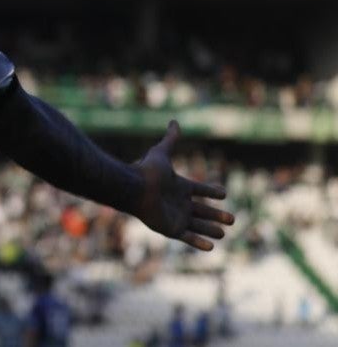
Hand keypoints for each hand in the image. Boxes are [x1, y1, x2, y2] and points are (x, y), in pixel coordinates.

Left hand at [132, 120, 234, 250]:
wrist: (135, 188)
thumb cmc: (148, 171)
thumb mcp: (161, 152)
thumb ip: (170, 140)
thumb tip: (174, 122)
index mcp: (179, 187)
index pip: (200, 190)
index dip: (212, 191)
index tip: (224, 192)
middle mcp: (179, 203)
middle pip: (202, 210)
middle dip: (217, 215)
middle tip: (232, 219)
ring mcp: (176, 217)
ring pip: (198, 225)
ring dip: (211, 230)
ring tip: (224, 233)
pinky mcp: (171, 229)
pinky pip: (188, 238)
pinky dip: (199, 243)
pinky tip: (211, 247)